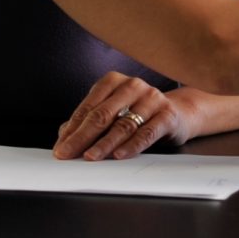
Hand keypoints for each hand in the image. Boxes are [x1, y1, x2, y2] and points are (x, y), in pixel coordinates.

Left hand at [54, 71, 188, 158]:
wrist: (177, 112)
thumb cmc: (138, 112)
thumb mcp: (113, 112)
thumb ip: (89, 121)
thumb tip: (64, 136)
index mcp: (114, 81)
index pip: (88, 107)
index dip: (72, 129)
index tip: (60, 147)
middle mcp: (133, 86)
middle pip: (103, 114)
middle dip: (82, 137)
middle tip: (68, 153)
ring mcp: (152, 98)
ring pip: (123, 125)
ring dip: (104, 144)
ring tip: (90, 157)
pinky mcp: (167, 114)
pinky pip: (147, 133)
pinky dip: (131, 146)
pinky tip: (119, 155)